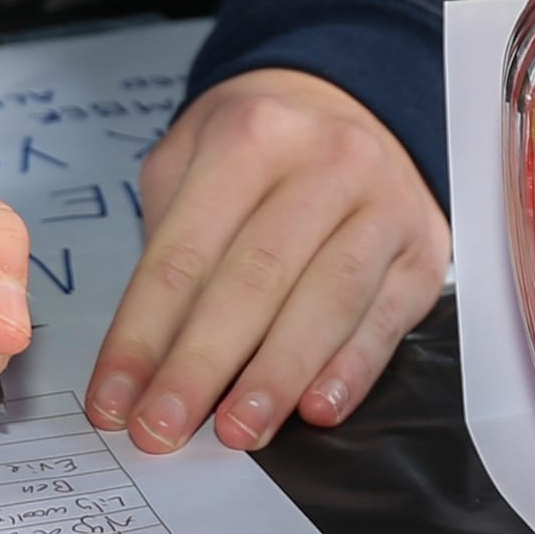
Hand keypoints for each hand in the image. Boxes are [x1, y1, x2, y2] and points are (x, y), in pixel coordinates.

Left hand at [83, 69, 448, 456]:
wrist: (349, 100)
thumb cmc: (257, 145)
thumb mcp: (191, 156)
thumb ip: (168, 243)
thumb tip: (145, 361)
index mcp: (250, 134)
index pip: (184, 252)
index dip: (143, 336)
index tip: (113, 402)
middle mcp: (324, 162)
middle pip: (253, 279)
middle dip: (201, 367)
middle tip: (162, 430)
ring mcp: (382, 203)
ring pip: (326, 300)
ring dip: (276, 378)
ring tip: (236, 432)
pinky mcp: (421, 248)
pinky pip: (384, 317)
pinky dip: (350, 370)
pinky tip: (317, 410)